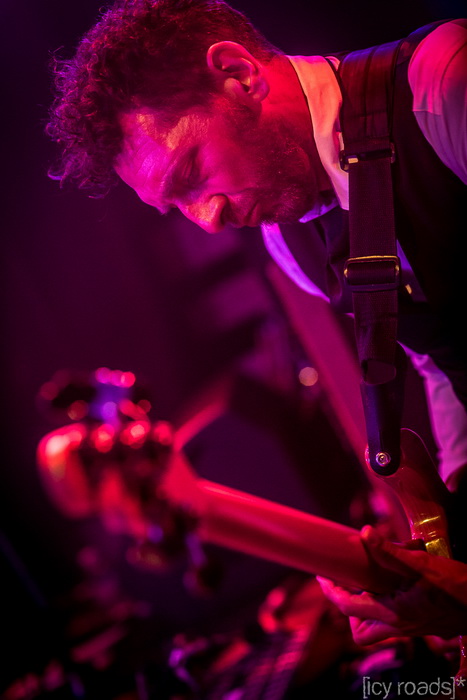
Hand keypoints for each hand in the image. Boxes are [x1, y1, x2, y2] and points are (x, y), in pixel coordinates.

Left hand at [316, 525, 466, 645]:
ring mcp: (411, 629)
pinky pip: (394, 623)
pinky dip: (387, 606)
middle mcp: (399, 626)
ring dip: (368, 610)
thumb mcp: (423, 564)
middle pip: (360, 632)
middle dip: (349, 610)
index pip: (349, 607)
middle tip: (349, 585)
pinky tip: (396, 584)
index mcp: (393, 613)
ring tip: (369, 584)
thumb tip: (364, 533)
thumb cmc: (457, 586)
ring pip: (378, 630)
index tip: (322, 577)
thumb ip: (391, 552)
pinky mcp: (422, 626)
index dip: (331, 592)